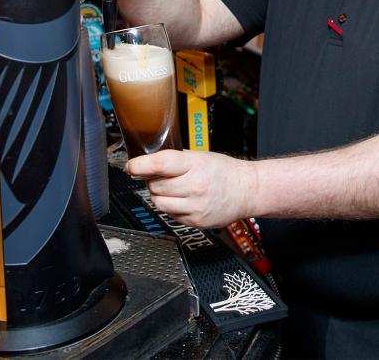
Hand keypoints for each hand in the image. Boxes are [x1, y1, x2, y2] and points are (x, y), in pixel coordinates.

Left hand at [126, 150, 257, 229]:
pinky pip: (170, 214)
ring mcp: (195, 206)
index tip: (131, 167)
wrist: (247, 191)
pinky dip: (171, 207)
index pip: (160, 164)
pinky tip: (183, 200)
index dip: (141, 166)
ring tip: (173, 189)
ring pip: (159, 202)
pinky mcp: (195, 221)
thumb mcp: (201, 157)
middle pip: (155, 185)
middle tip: (164, 177)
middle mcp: (195, 186)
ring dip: (160, 195)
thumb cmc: (224, 172)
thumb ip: (175, 160)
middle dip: (154, 181)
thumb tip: (147, 163)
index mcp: (195, 165)